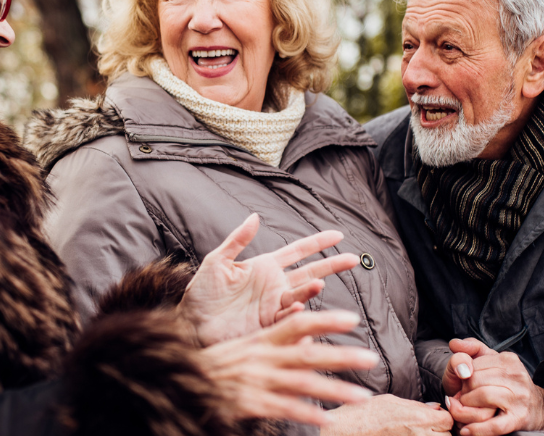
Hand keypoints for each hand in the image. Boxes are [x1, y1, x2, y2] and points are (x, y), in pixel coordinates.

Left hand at [181, 213, 360, 344]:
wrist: (190, 324)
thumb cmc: (201, 293)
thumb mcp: (217, 262)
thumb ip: (237, 240)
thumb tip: (254, 216)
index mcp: (263, 267)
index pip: (297, 251)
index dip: (317, 243)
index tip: (338, 234)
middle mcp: (274, 286)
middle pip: (309, 272)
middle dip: (331, 265)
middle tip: (353, 259)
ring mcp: (273, 306)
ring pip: (300, 296)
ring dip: (310, 290)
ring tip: (318, 284)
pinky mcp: (268, 325)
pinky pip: (287, 319)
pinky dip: (295, 314)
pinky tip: (297, 309)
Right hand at [199, 310, 378, 425]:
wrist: (179, 382)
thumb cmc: (218, 365)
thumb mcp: (247, 347)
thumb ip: (278, 341)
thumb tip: (310, 338)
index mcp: (262, 340)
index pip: (297, 323)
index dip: (325, 320)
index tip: (352, 319)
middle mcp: (262, 358)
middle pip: (307, 353)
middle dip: (341, 356)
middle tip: (371, 358)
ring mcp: (257, 381)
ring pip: (302, 383)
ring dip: (334, 390)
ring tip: (362, 397)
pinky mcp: (250, 403)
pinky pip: (284, 409)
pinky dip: (306, 413)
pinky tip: (327, 419)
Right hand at [319, 394, 453, 434]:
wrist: (344, 432)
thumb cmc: (363, 415)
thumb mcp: (390, 401)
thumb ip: (415, 405)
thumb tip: (434, 408)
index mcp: (418, 418)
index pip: (447, 419)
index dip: (442, 417)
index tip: (433, 417)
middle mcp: (420, 435)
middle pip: (447, 435)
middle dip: (439, 431)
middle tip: (425, 427)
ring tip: (416, 433)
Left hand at [445, 339, 543, 435]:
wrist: (538, 408)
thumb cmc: (506, 384)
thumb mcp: (492, 361)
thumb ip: (472, 348)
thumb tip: (454, 343)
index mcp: (508, 360)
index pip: (473, 365)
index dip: (464, 376)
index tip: (464, 385)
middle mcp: (516, 376)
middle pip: (475, 380)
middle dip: (463, 392)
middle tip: (462, 399)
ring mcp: (519, 398)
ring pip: (482, 397)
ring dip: (465, 407)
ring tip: (463, 410)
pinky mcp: (519, 419)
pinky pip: (494, 425)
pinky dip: (477, 429)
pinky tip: (466, 431)